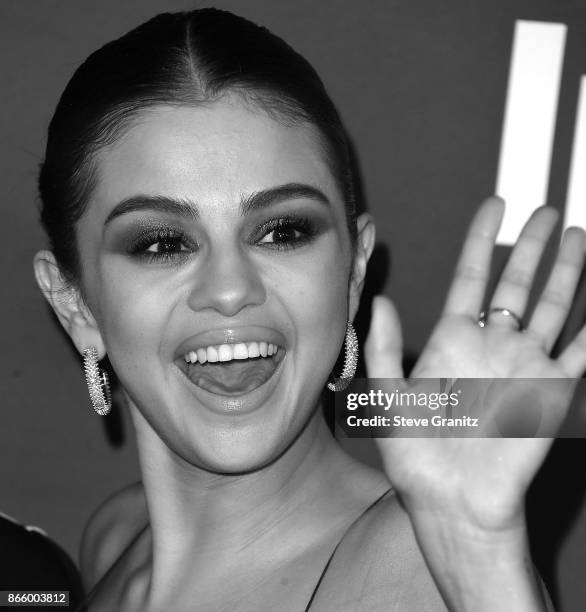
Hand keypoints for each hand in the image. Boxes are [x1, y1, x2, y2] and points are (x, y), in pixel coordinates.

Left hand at [364, 197, 585, 531]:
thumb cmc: (417, 454)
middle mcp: (492, 345)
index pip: (471, 276)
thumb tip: (380, 300)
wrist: (454, 499)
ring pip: (553, 306)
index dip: (483, 239)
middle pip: (517, 282)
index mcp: (453, 340)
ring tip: (579, 235)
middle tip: (548, 210)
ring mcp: (525, 365)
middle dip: (533, 246)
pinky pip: (581, 352)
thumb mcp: (390, 396)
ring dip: (568, 272)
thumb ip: (387, 348)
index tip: (495, 205)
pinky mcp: (552, 390)